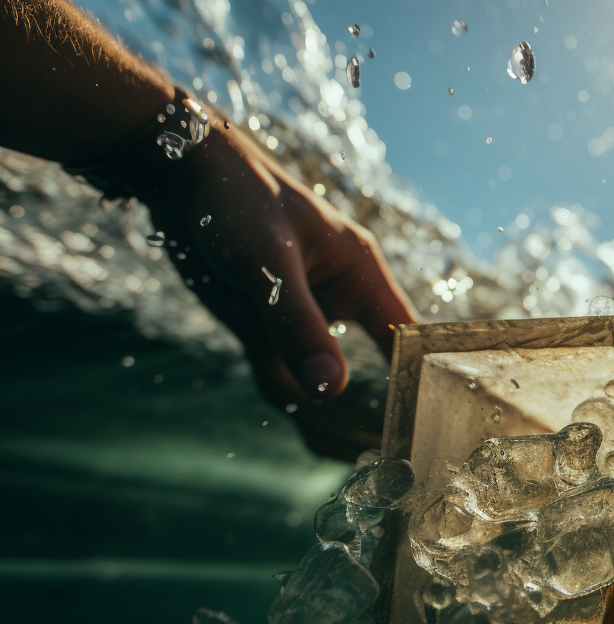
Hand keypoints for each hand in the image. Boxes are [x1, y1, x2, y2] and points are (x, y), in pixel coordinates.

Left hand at [137, 123, 417, 457]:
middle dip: (375, 404)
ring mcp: (299, 316)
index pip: (408, 334)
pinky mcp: (261, 327)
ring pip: (321, 376)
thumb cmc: (238, 201)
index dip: (421, 374)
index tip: (428, 420)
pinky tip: (295, 415)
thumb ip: (300, 327)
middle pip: (372, 363)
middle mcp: (338, 300)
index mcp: (361, 275)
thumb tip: (332, 391)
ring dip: (324, 411)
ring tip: (338, 452)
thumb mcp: (271, 265)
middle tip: (383, 452)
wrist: (175, 171)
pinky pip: (280, 373)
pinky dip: (284, 396)